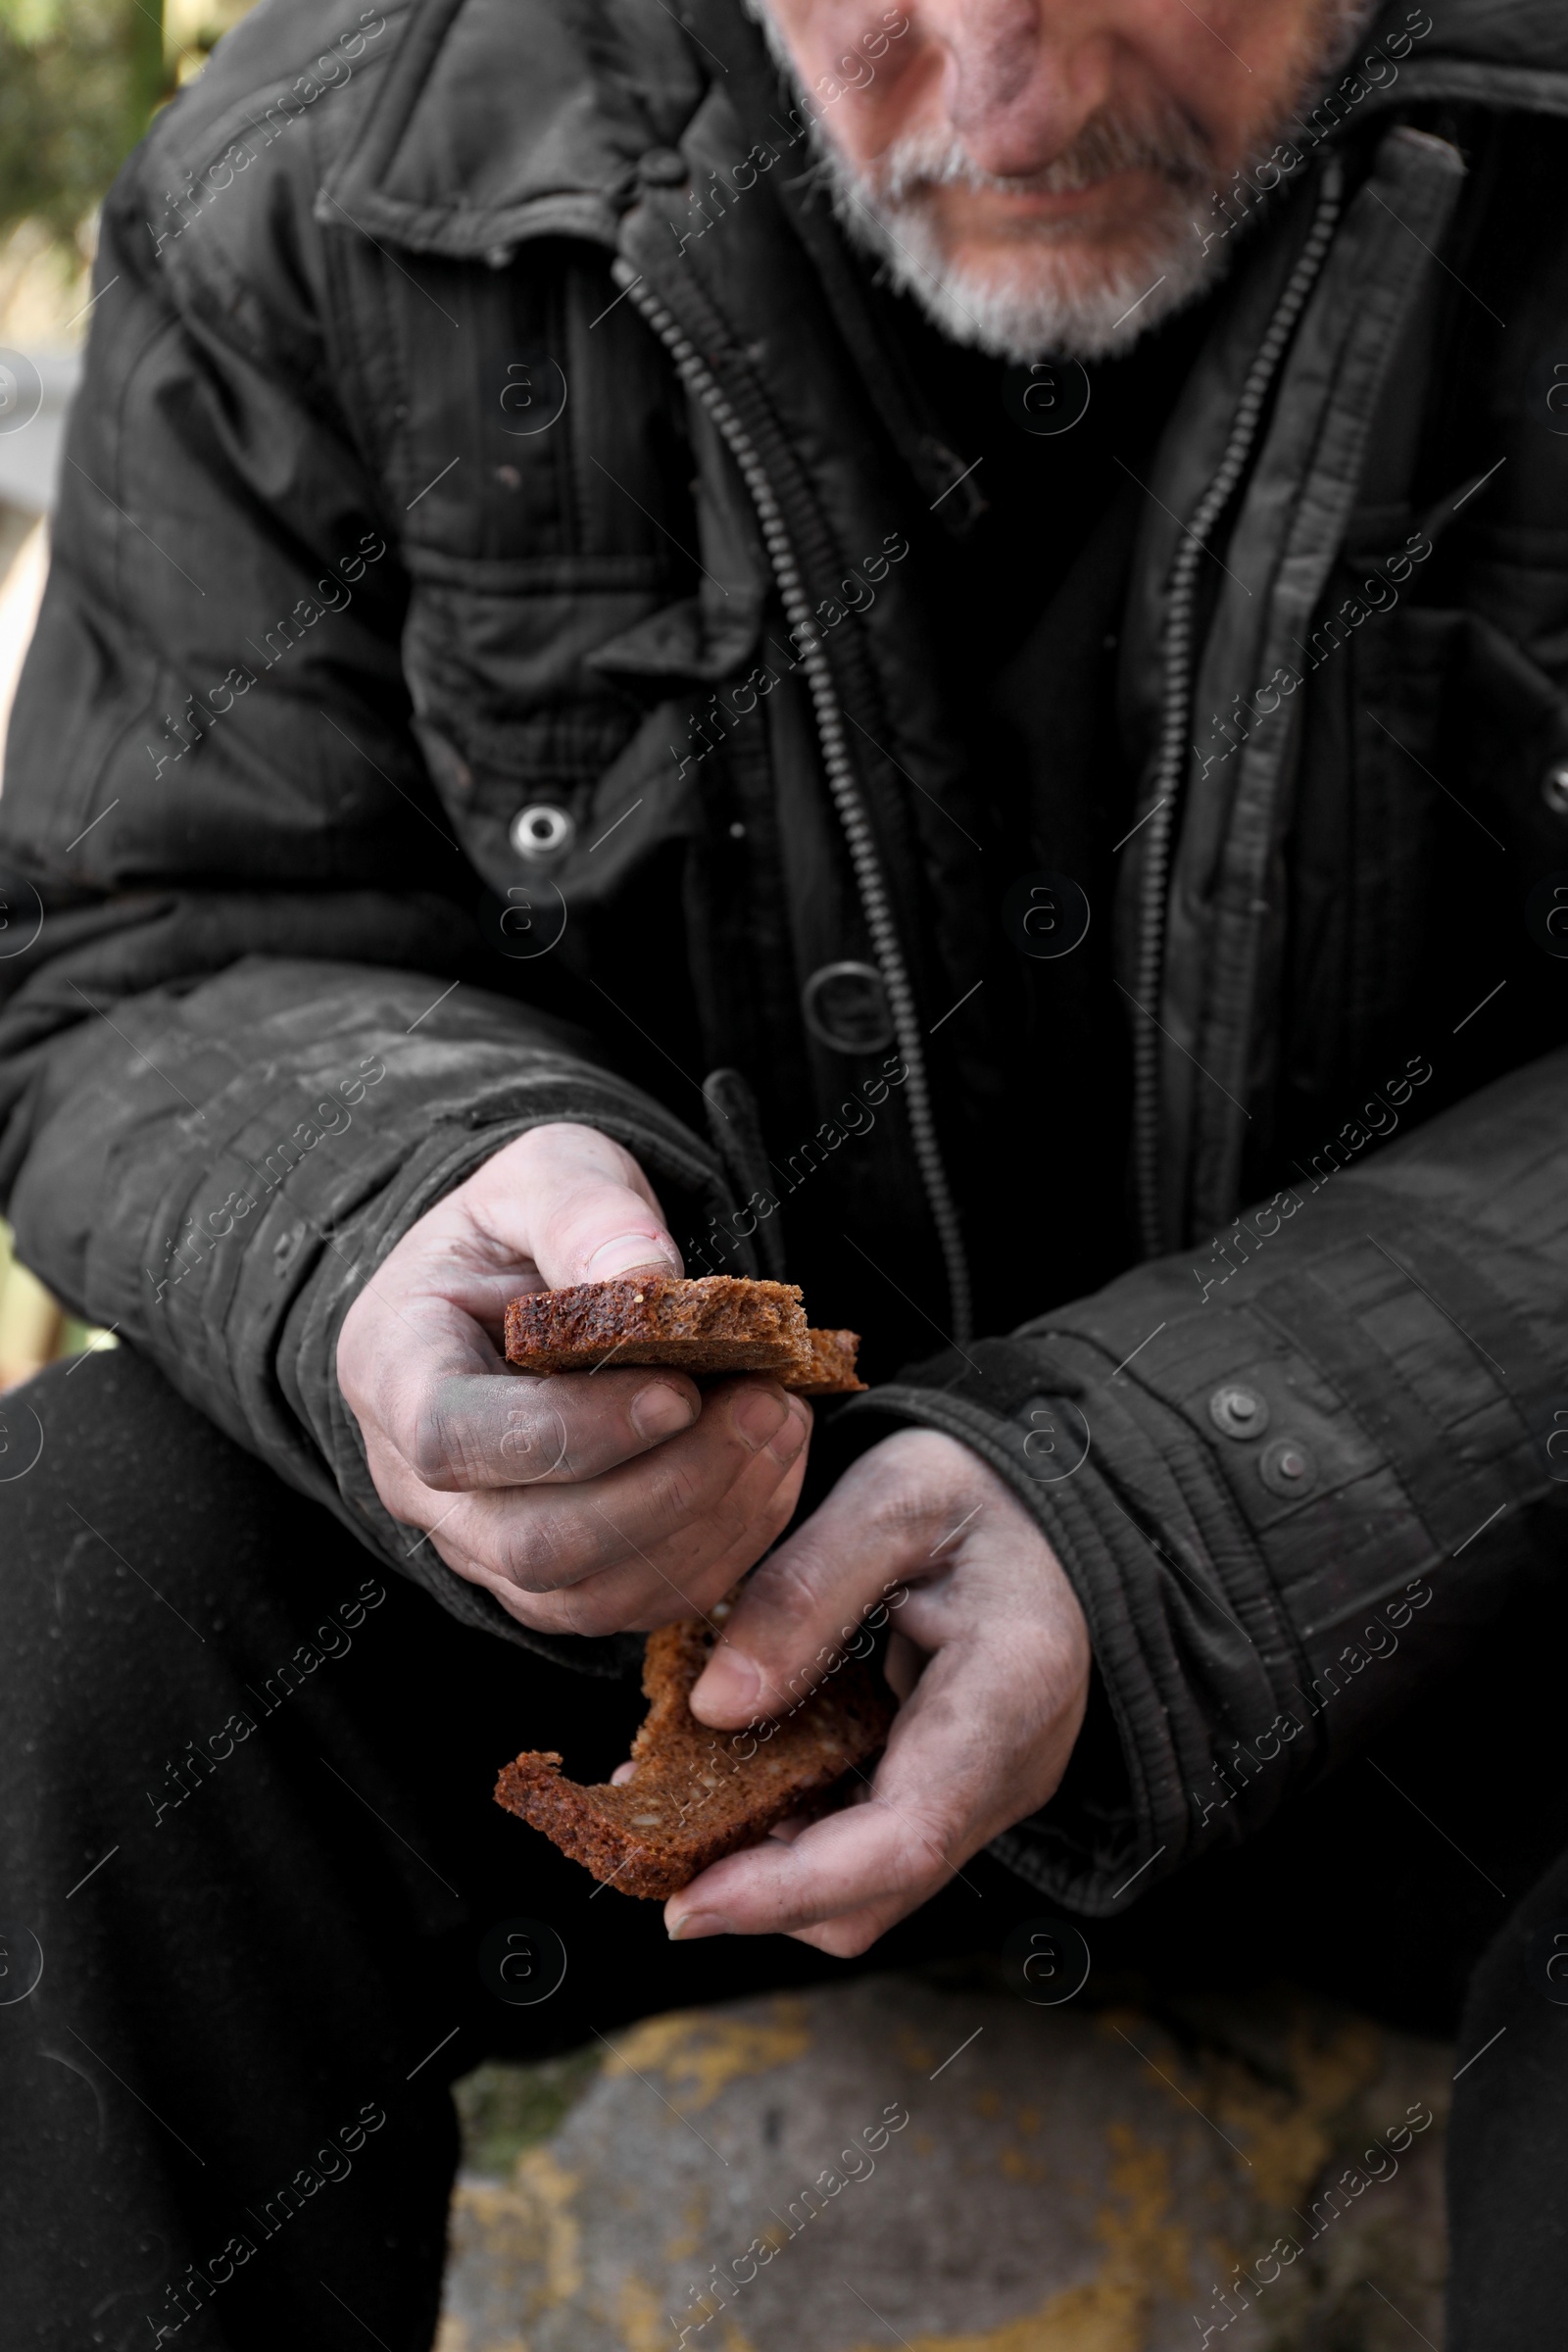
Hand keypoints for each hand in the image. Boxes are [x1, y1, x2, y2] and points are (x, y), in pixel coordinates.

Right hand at [336, 1123, 811, 1637]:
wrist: (523, 1279)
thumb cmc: (525, 1225)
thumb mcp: (547, 1174)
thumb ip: (585, 1213)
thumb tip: (647, 1281)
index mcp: (394, 1371)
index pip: (457, 1442)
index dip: (576, 1432)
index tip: (680, 1389)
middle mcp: (421, 1486)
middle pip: (533, 1545)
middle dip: (667, 1488)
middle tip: (762, 1405)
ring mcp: (484, 1548)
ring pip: (592, 1597)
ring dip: (708, 1522)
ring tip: (780, 1424)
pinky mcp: (556, 1581)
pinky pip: (640, 1605)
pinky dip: (724, 1547)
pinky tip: (770, 1466)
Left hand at [665, 1429, 1090, 1955]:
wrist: (1045, 1503)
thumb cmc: (977, 1488)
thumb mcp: (891, 1498)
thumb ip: (804, 1593)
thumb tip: (717, 1706)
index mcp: (1012, 1695)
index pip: (907, 1839)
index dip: (791, 1887)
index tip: (689, 1904)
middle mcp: (1011, 1772)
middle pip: (877, 1889)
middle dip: (756, 1887)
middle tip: (646, 1833)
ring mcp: (986, 1792)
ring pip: (865, 1884)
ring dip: (764, 1861)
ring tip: (671, 1795)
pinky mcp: (954, 1791)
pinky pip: (867, 1844)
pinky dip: (791, 1829)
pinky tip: (727, 1773)